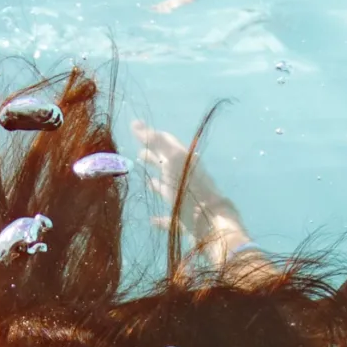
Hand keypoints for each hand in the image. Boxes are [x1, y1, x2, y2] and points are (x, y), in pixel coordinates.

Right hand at [133, 120, 260, 269]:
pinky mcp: (183, 221)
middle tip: (138, 154)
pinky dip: (159, 217)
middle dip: (154, 158)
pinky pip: (169, 217)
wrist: (210, 223)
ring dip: (157, 184)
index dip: (152, 136)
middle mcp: (185, 178)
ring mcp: (185, 200)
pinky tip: (151, 220)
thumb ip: (155, 141)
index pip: (167, 143)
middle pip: (167, 164)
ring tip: (146, 181)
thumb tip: (136, 123)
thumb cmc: (189, 189)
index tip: (137, 130)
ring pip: (169, 189)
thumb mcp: (172, 159)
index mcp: (184, 161)